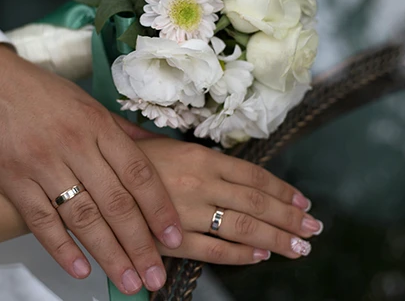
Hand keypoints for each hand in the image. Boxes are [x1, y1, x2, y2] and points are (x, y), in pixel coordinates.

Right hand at [0, 45, 181, 294]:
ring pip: (82, 217)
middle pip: (115, 202)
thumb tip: (160, 147)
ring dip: (108, 254)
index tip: (174, 236)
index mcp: (97, 125)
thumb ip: (123, 130)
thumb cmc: (40, 92)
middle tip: (156, 276)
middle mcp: (73, 145)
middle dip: (139, 243)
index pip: (138, 172)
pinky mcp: (11, 180)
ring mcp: (41, 164)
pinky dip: (62, 248)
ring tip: (128, 282)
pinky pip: (40, 221)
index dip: (159, 207)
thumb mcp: (87, 102)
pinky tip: (82, 270)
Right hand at [138, 139, 321, 263]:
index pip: (253, 175)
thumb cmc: (130, 157)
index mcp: (200, 157)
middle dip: (289, 218)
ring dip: (275, 238)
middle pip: (256, 202)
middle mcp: (199, 182)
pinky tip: (259, 256)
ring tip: (299, 247)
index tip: (303, 202)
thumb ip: (204, 160)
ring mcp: (187, 212)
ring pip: (241, 227)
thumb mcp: (171, 147)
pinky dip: (239, 255)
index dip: (282, 190)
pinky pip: (212, 250)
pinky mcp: (171, 239)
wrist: (91, 174)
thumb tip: (237, 170)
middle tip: (313, 229)